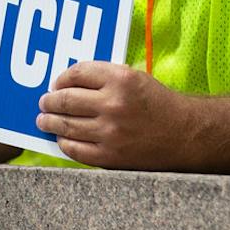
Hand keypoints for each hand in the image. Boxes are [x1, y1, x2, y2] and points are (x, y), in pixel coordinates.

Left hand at [36, 61, 198, 169]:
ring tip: (44, 119)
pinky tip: (61, 138)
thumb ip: (104, 77)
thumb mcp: (135, 78)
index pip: (77, 73)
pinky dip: (64, 143)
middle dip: (49, 100)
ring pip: (66, 125)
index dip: (61, 78)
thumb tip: (68, 84)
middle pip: (66, 99)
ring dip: (50, 121)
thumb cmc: (159, 104)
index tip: (56, 83)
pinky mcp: (110, 156)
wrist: (186, 135)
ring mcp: (110, 133)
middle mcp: (113, 104)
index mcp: (121, 79)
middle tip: (44, 102)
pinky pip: (75, 149)